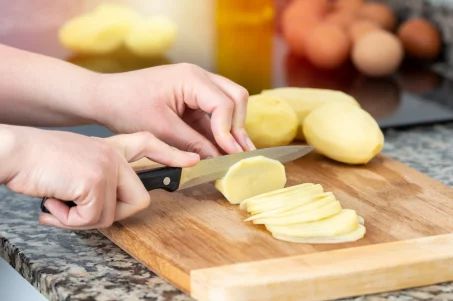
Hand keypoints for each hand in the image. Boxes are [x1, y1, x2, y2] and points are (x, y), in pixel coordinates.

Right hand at [1, 125, 198, 229]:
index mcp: (112, 147)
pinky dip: (69, 220)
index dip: (172, 154)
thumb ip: (100, 179)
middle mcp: (115, 155)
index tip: (192, 161)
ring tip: (60, 203)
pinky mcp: (95, 179)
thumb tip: (109, 207)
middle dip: (110, 214)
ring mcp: (108, 166)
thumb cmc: (39, 161)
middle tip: (79, 208)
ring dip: (81, 219)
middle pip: (139, 201)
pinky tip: (54, 204)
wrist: (14, 150)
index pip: (150, 145)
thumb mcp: (78, 164)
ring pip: (112, 215)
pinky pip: (93, 219)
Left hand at [91, 63, 255, 158]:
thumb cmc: (127, 106)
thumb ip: (192, 144)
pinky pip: (214, 114)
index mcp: (191, 77)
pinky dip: (219, 131)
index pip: (224, 103)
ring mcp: (197, 87)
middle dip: (238, 126)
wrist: (106, 98)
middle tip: (240, 153)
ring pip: (229, 104)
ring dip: (232, 129)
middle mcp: (199, 77)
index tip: (230, 154)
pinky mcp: (192, 99)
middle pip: (235, 97)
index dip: (229, 131)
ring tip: (237, 154)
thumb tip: (218, 158)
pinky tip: (224, 149)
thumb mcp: (161, 129)